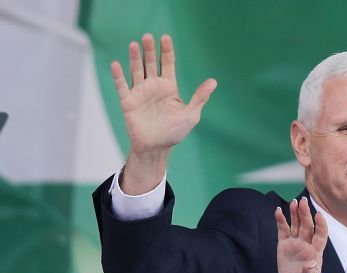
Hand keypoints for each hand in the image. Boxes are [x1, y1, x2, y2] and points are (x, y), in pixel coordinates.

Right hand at [111, 33, 216, 192]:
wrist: (157, 147)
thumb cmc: (175, 132)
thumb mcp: (191, 115)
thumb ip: (200, 97)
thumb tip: (213, 81)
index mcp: (169, 87)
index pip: (167, 64)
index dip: (166, 51)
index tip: (166, 37)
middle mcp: (153, 86)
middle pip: (150, 63)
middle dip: (150, 50)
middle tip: (148, 36)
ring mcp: (140, 93)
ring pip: (136, 70)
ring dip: (135, 58)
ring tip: (135, 44)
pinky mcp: (128, 102)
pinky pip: (122, 86)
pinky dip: (119, 76)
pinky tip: (117, 64)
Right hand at [276, 198, 327, 272]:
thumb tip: (310, 265)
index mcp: (315, 252)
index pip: (320, 235)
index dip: (320, 225)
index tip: (318, 214)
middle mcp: (306, 244)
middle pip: (307, 226)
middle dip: (305, 214)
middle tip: (302, 201)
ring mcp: (295, 243)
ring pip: (296, 225)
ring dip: (295, 213)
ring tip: (293, 202)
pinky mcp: (284, 245)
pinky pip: (283, 230)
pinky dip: (281, 221)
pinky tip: (278, 211)